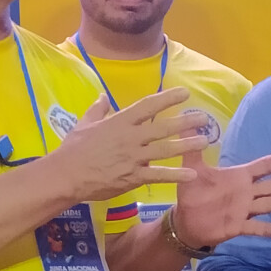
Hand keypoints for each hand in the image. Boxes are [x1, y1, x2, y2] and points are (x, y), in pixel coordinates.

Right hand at [54, 88, 211, 201]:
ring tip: (204, 142)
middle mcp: (131, 137)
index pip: (148, 106)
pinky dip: (176, 175)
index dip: (168, 99)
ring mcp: (134, 158)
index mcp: (120, 122)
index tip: (185, 93)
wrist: (66, 175)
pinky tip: (192, 174)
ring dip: (187, 146)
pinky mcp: (134, 177)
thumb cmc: (73, 149)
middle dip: (185, 122)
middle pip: (163, 128)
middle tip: (204, 119)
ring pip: (166, 150)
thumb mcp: (84, 123)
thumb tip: (102, 96)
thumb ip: (97, 109)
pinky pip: (159, 175)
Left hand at [173, 148, 270, 248]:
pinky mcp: (237, 226)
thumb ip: (195, 148)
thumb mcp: (192, 169)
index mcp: (239, 177)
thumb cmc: (192, 193)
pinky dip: (266, 229)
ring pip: (267, 204)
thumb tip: (191, 120)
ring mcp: (243, 210)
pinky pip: (254, 227)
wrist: (185, 220)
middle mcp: (245, 192)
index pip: (263, 166)